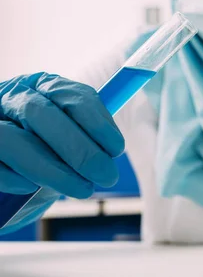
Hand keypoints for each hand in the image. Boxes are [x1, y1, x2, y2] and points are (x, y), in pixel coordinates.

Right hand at [0, 73, 124, 198]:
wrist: (4, 174)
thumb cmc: (41, 153)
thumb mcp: (67, 139)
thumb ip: (84, 138)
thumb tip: (109, 153)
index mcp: (43, 86)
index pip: (72, 95)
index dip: (98, 122)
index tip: (117, 149)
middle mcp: (11, 95)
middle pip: (42, 115)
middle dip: (79, 149)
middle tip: (106, 176)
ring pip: (14, 140)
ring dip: (52, 169)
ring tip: (82, 190)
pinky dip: (16, 179)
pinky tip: (32, 187)